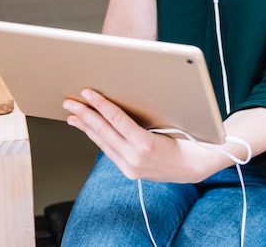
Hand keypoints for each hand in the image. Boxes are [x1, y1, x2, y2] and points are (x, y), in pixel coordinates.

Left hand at [63, 89, 219, 182]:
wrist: (195, 167)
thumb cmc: (188, 138)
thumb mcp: (172, 120)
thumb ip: (149, 112)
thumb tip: (129, 94)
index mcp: (146, 144)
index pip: (117, 120)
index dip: (100, 105)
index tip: (88, 93)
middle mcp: (135, 158)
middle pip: (104, 132)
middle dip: (84, 114)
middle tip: (70, 102)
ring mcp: (131, 167)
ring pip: (103, 143)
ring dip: (86, 127)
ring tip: (72, 115)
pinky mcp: (129, 171)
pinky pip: (109, 151)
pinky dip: (98, 138)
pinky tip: (90, 130)